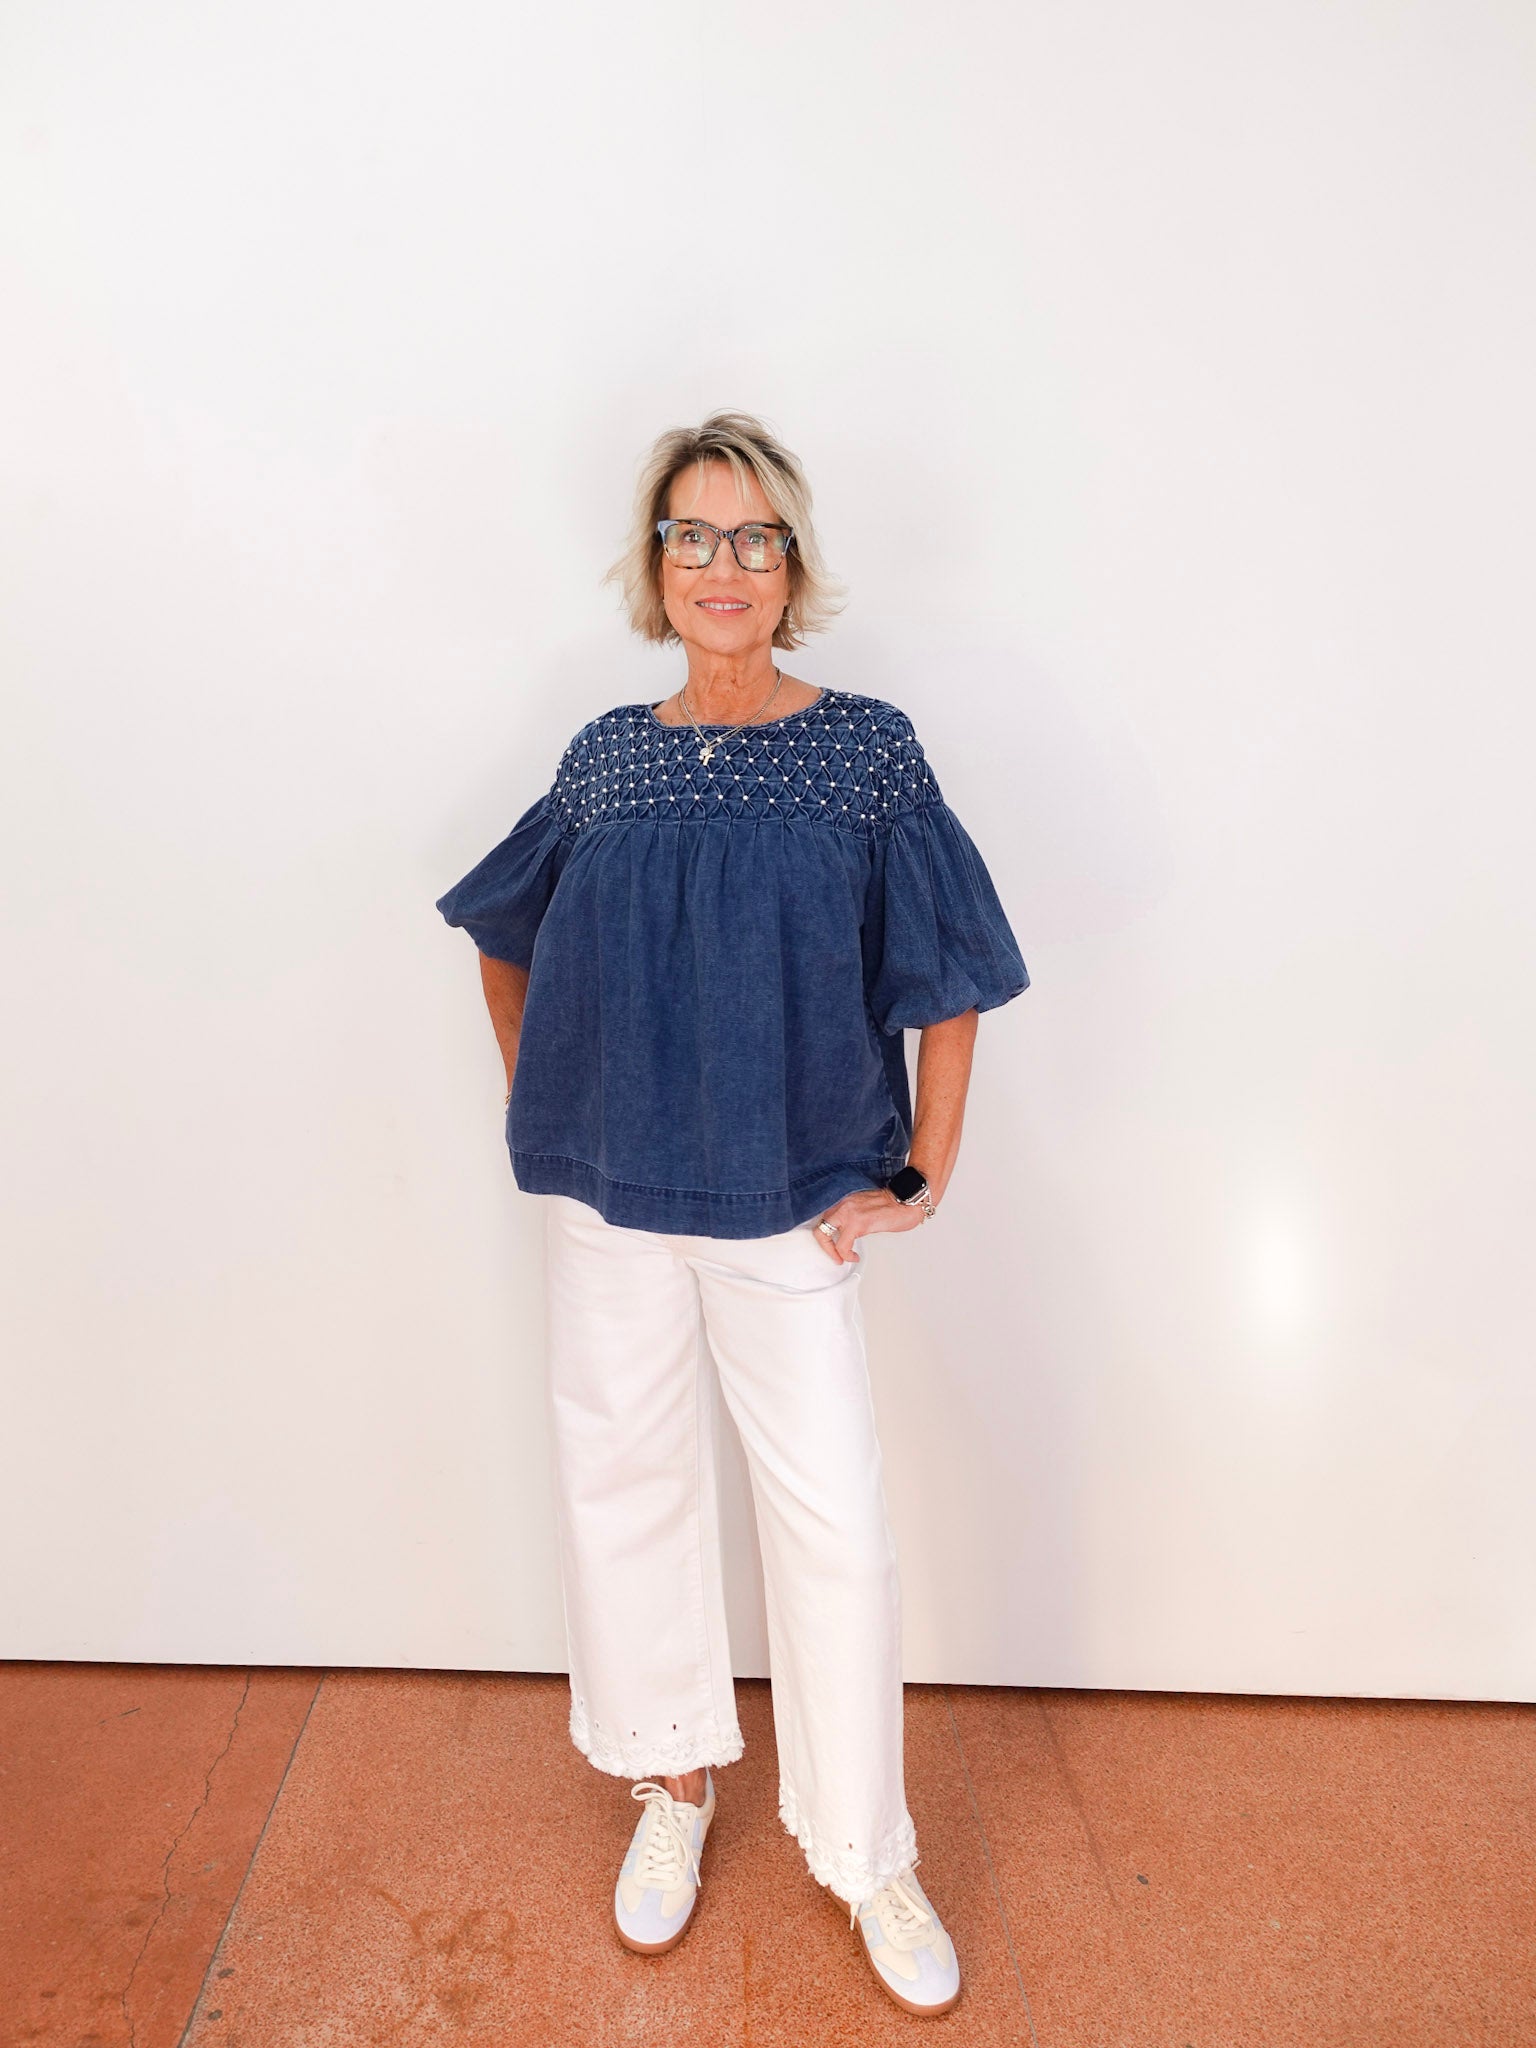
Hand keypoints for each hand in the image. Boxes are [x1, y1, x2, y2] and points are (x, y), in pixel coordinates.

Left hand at [810, 1185, 926, 1264]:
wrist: (908, 1200)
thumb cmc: (895, 1204)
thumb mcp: (867, 1207)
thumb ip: (854, 1215)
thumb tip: (849, 1231)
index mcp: (846, 1199)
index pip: (825, 1216)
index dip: (825, 1232)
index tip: (831, 1242)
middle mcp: (844, 1203)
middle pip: (820, 1225)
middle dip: (824, 1244)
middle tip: (833, 1254)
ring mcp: (849, 1212)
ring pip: (824, 1234)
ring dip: (832, 1251)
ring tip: (843, 1257)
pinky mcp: (858, 1223)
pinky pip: (842, 1245)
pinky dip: (845, 1254)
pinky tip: (853, 1256)